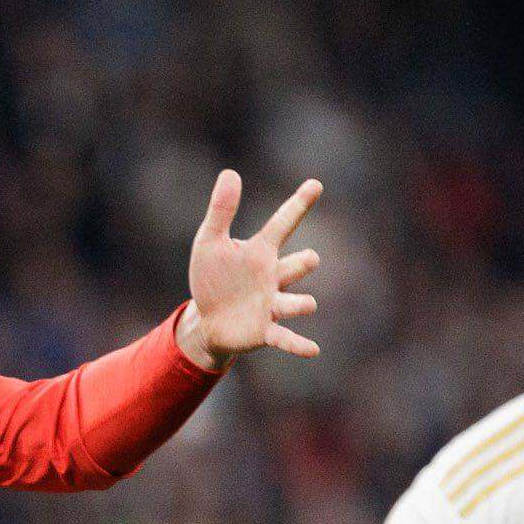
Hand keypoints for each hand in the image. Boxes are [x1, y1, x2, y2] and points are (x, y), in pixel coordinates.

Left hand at [182, 170, 323, 367]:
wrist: (207, 319)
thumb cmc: (213, 277)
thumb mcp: (209, 242)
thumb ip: (221, 210)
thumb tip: (230, 173)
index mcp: (260, 252)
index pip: (283, 223)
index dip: (298, 205)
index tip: (316, 184)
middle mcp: (273, 276)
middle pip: (297, 265)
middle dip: (304, 264)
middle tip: (309, 259)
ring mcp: (272, 304)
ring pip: (294, 303)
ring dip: (301, 305)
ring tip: (308, 305)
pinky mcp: (265, 330)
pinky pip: (285, 338)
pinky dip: (298, 344)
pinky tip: (313, 350)